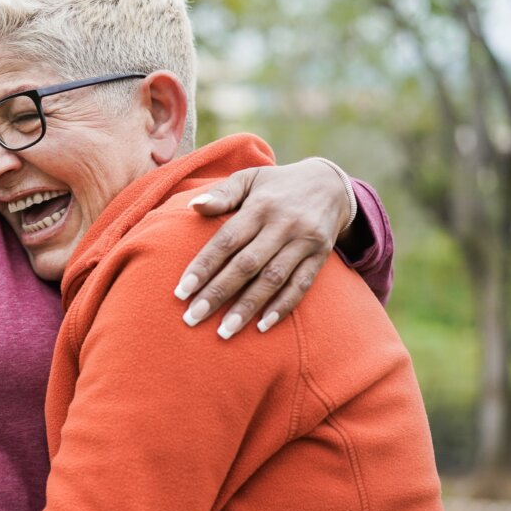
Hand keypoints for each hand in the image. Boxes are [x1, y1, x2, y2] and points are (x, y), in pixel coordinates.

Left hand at [174, 159, 349, 337]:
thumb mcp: (249, 179)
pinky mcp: (320, 256)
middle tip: (192, 318)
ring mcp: (304, 242)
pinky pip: (301, 285)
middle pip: (247, 265)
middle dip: (218, 293)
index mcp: (260, 206)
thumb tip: (194, 206)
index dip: (203, 267)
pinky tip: (263, 326)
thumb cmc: (275, 185)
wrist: (330, 184)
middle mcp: (283, 224)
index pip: (227, 241)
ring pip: (273, 279)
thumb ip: (222, 194)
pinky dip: (282, 307)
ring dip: (247, 307)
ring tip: (224, 332)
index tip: (181, 292)